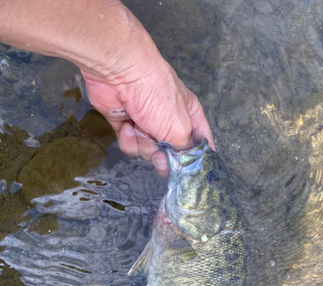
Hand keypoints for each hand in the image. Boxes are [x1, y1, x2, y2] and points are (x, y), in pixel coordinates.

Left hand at [81, 36, 213, 176]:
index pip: (200, 140)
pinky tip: (126, 126)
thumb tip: (185, 164)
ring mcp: (146, 123)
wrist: (120, 74)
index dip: (198, 156)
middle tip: (160, 155)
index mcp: (189, 115)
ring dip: (143, 146)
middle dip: (163, 157)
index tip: (194, 171)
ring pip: (149, 151)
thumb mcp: (180, 127)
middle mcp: (169, 120)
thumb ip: (185, 150)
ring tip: (140, 130)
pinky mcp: (126, 125)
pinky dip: (128, 139)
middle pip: (171, 152)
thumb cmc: (156, 95)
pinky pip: (131, 145)